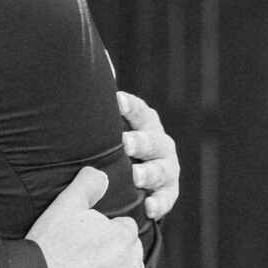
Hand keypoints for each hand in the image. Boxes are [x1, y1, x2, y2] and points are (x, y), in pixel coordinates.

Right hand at [28, 168, 144, 267]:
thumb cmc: (48, 248)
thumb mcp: (64, 206)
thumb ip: (88, 185)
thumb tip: (102, 175)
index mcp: (123, 237)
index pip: (125, 228)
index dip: (107, 229)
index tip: (90, 236)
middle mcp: (130, 266)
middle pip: (131, 253)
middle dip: (115, 252)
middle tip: (89, 255)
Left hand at [118, 88, 179, 220]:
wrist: (133, 183)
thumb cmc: (117, 148)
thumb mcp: (112, 127)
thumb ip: (105, 102)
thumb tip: (100, 60)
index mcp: (146, 124)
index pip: (140, 111)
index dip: (130, 106)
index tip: (116, 101)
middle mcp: (160, 144)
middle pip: (152, 141)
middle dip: (140, 142)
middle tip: (126, 143)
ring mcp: (166, 169)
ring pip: (161, 170)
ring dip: (149, 173)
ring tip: (135, 176)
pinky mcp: (167, 194)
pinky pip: (165, 200)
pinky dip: (158, 204)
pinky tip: (149, 207)